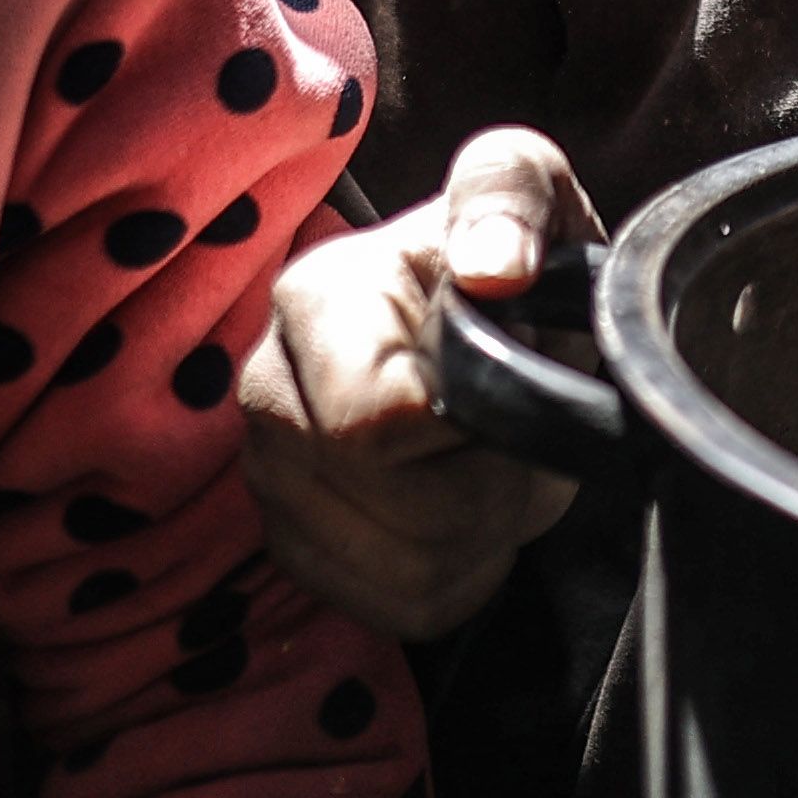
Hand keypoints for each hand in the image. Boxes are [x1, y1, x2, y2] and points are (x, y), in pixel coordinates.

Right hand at [233, 128, 600, 643]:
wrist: (505, 336)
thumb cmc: (511, 261)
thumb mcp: (530, 192)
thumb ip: (511, 196)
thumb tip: (494, 265)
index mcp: (312, 299)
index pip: (377, 423)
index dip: (471, 427)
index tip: (513, 379)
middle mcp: (267, 391)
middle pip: (396, 508)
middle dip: (489, 483)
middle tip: (518, 432)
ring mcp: (271, 478)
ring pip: (404, 568)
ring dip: (484, 530)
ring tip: (494, 463)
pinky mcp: (299, 548)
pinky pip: (400, 605)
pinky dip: (463, 571)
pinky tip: (469, 508)